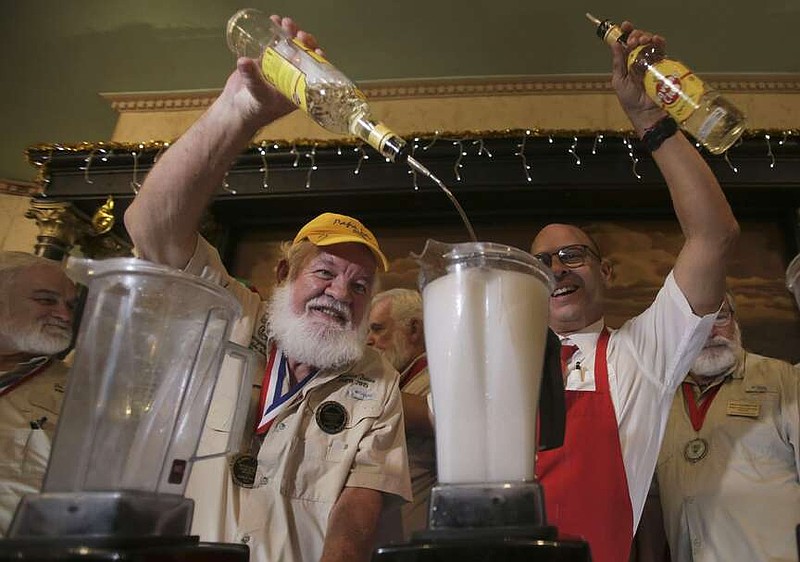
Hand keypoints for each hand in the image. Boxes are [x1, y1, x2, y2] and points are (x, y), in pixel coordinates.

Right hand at [223, 16, 323, 129]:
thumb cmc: (253, 111)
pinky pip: (273, 45)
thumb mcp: (259, 96)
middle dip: (302, 42)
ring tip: (284, 22)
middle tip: (298, 33)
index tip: (315, 49)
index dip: (316, 59)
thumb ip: (253, 79)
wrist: (235, 111)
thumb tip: (244, 61)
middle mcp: (292, 77)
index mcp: (298, 89)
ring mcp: (279, 68)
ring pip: (289, 47)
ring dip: (289, 34)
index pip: (314, 72)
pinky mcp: (265, 61)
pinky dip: (274, 33)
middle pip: (303, 55)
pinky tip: (274, 21)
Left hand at [610, 21, 669, 135]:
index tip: (625, 26)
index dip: (626, 32)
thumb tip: (615, 44)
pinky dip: (659, 43)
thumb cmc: (630, 99)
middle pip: (639, 39)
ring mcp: (652, 61)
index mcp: (626, 61)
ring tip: (643, 41)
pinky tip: (656, 41)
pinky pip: (662, 50)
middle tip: (634, 40)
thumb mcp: (619, 80)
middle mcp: (639, 59)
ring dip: (647, 37)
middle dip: (636, 35)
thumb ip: (618, 63)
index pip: (626, 42)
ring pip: (651, 42)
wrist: (646, 112)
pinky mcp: (663, 65)